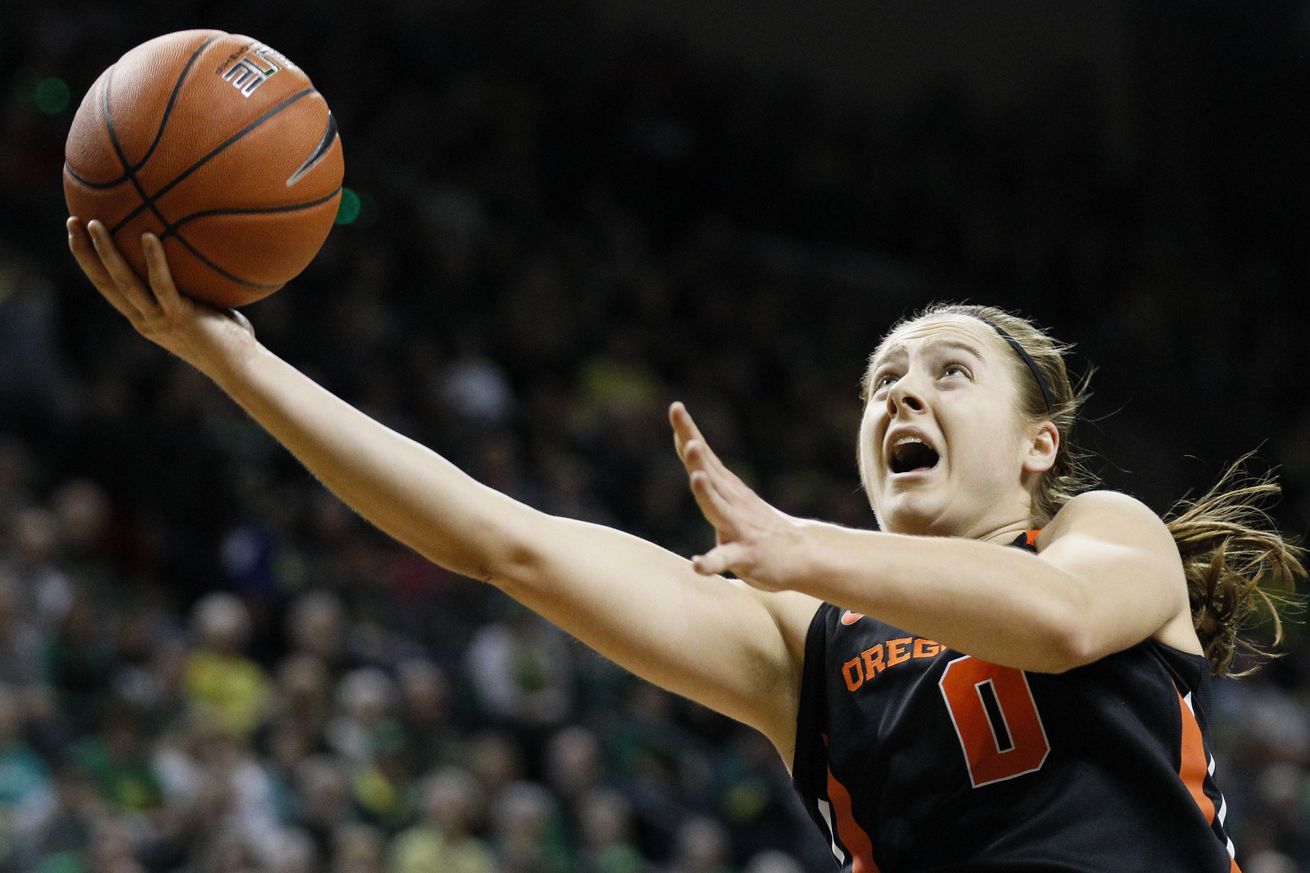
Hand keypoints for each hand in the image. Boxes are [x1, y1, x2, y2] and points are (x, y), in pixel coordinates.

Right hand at [67, 218, 257, 376]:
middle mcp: (145, 320)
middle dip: (84, 252)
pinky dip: (154, 260)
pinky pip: (162, 285)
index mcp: (144, 318)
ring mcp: (160, 320)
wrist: (242, 368)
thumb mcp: (204, 308)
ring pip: (124, 283)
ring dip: (107, 252)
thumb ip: (193, 287)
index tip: (78, 234)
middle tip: (72, 222)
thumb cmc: (229, 339)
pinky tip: (150, 235)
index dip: (89, 262)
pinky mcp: (180, 317)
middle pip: (104, 283)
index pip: (108, 287)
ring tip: (96, 223)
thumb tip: (200, 251)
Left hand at [670, 401, 809, 589]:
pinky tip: (697, 564)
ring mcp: (740, 528)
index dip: (688, 433)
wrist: (803, 555)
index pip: (704, 457)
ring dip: (707, 493)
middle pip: (710, 476)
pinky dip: (711, 562)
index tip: (676, 408)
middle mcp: (733, 503)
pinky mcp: (747, 556)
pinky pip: (726, 559)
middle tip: (689, 439)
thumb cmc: (757, 524)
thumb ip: (706, 472)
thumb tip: (685, 442)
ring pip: (719, 509)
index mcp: (727, 488)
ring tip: (697, 477)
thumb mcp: (732, 495)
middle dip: (697, 458)